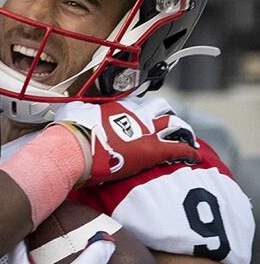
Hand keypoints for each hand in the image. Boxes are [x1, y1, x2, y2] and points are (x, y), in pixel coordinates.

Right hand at [52, 98, 201, 186]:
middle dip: (164, 117)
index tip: (136, 121)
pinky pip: (179, 148)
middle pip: (158, 108)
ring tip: (186, 139)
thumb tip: (75, 111)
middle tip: (168, 126)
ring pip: (172, 124)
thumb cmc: (69, 133)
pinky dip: (189, 151)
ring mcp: (144, 131)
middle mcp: (133, 116)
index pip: (132, 107)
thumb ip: (79, 112)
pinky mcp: (153, 149)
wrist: (75, 148)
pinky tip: (195, 156)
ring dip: (180, 131)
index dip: (138, 114)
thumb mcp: (72, 114)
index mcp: (114, 108)